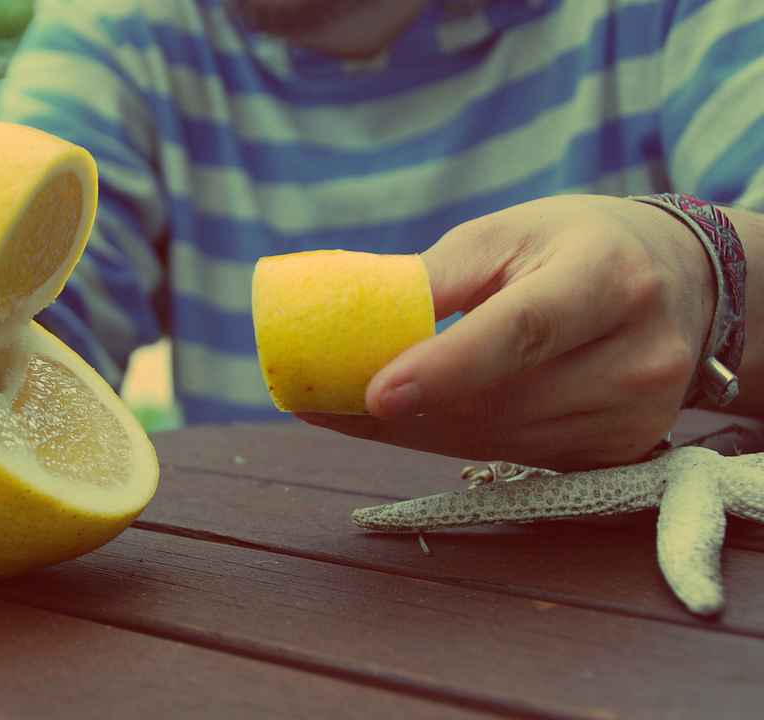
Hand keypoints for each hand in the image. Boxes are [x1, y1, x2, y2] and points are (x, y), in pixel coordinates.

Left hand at [301, 194, 715, 470]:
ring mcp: (636, 413)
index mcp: (608, 276)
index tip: (376, 393)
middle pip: (500, 399)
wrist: (675, 284)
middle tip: (322, 396)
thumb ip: (433, 278)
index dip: (446, 367)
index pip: (522, 330)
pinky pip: (512, 457)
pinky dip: (449, 441)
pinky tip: (411, 419)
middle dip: (404, 405)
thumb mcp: (506, 234)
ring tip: (355, 403)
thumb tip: (346, 323)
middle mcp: (638, 354)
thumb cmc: (569, 248)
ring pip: (497, 439)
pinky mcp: (621, 453)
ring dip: (417, 428)